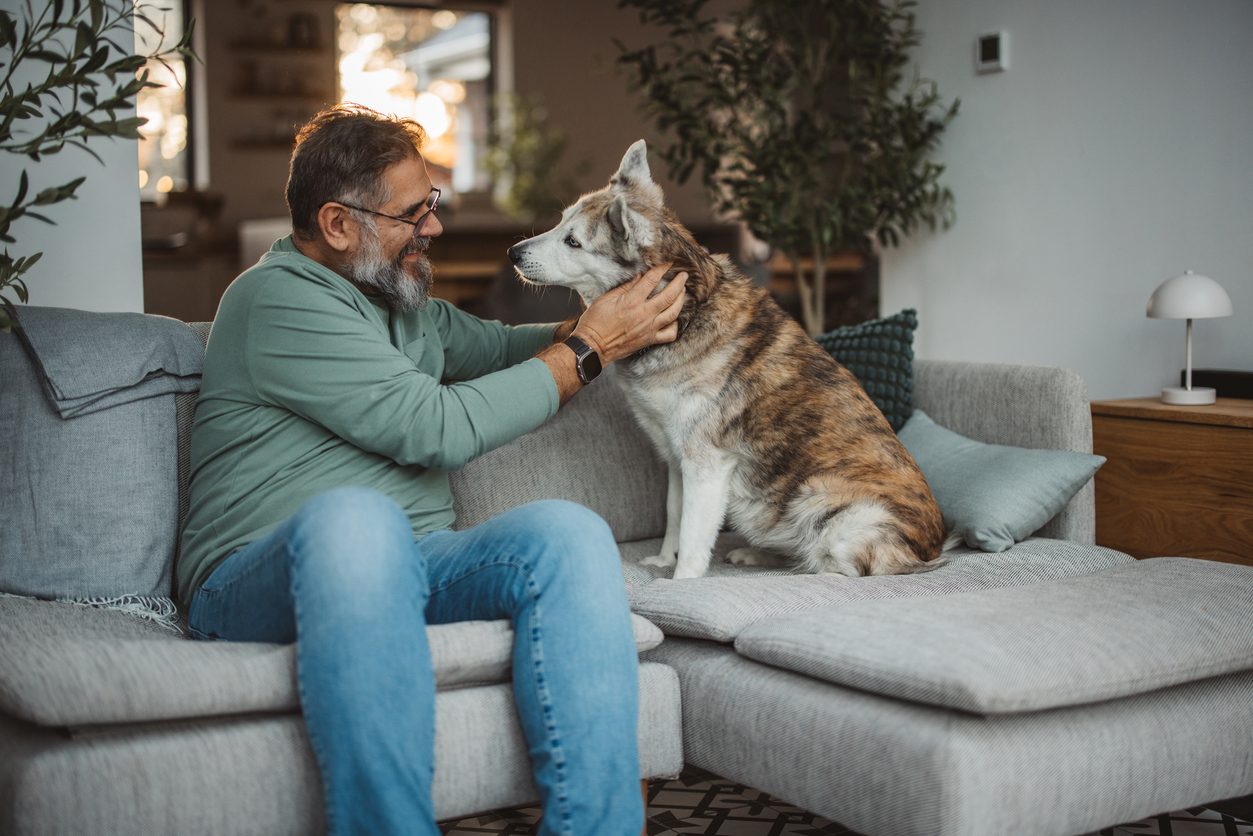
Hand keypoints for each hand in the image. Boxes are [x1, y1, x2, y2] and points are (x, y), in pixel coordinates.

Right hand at [573, 263, 687, 363]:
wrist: (592, 347)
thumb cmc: (594, 323)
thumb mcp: (605, 299)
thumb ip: (624, 288)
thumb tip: (638, 278)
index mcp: (631, 301)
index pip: (652, 280)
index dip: (662, 268)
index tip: (667, 263)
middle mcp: (643, 314)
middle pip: (670, 295)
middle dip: (679, 282)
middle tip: (683, 275)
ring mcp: (649, 328)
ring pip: (674, 313)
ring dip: (681, 300)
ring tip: (683, 292)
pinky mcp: (649, 340)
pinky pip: (670, 334)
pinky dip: (675, 325)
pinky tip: (674, 318)